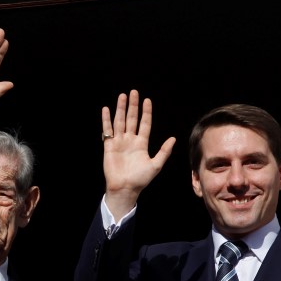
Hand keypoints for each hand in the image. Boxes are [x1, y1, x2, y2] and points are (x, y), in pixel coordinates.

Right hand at [101, 90, 175, 218]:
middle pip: (132, 119)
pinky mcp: (109, 146)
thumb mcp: (156, 165)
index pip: (145, 124)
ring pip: (120, 121)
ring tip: (122, 96)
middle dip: (133, 106)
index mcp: (141, 143)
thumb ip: (164, 151)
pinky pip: (108, 130)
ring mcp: (119, 142)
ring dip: (121, 109)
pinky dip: (106, 120)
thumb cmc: (140, 179)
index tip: (147, 100)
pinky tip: (107, 109)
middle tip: (133, 92)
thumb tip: (173, 138)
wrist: (125, 188)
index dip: (146, 112)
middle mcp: (130, 140)